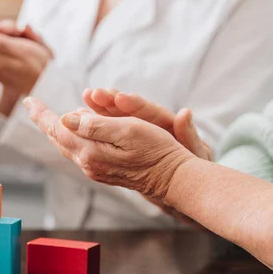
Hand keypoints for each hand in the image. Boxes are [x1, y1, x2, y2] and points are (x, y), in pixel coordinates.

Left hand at [23, 97, 194, 201]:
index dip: (42, 114)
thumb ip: (95, 125)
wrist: (173, 180)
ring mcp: (94, 169)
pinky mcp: (102, 172)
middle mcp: (87, 163)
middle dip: (44, 121)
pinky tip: (72, 131)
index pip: (57, 129)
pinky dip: (70, 138)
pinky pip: (78, 151)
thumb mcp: (128, 130)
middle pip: (57, 138)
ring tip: (47, 116)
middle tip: (33, 106)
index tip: (29, 100)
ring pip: (66, 145)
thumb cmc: (155, 150)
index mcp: (90, 151)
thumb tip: (65, 118)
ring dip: (56, 129)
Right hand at [82, 88, 212, 160]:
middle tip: (93, 93)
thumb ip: (188, 133)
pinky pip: (104, 129)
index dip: (134, 103)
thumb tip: (186, 114)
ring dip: (99, 108)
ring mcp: (131, 132)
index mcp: (166, 123)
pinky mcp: (120, 141)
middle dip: (109, 100)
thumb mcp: (194, 149)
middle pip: (125, 109)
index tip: (119, 98)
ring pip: (113, 117)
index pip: (147, 109)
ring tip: (85, 99)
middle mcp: (147, 123)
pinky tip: (78, 119)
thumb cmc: (192, 165)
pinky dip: (93, 122)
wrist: (180, 180)